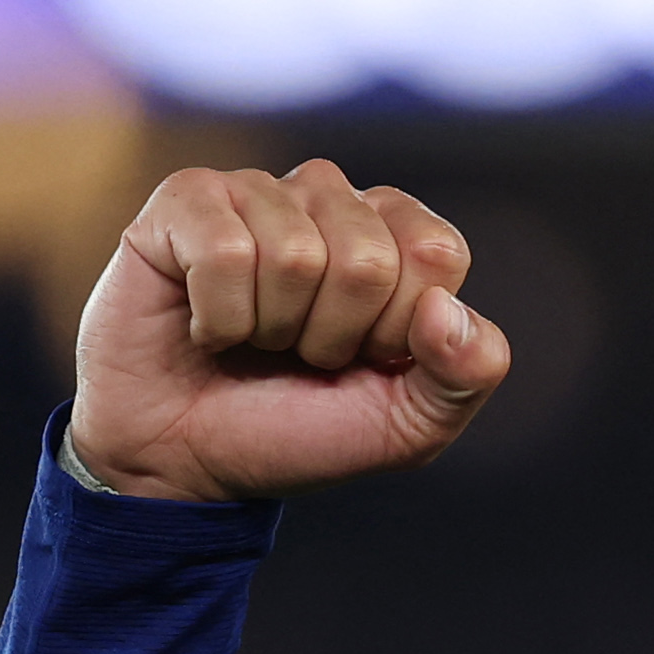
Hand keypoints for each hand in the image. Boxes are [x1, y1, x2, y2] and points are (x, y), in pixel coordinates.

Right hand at [70, 160, 510, 501]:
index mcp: (398, 237)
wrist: (188, 462)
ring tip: (252, 339)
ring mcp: (258, 192)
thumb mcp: (411, 424)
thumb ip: (468, 372)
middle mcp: (333, 199)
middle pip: (367, 258)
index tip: (364, 357)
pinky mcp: (186, 198)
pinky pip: (225, 252)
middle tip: (298, 353)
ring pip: (296, 256)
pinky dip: (218, 318)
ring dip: (272, 328)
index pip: (438, 253)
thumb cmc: (300, 431)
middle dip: (333, 336)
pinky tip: (205, 326)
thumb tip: (444, 308)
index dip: (398, 330)